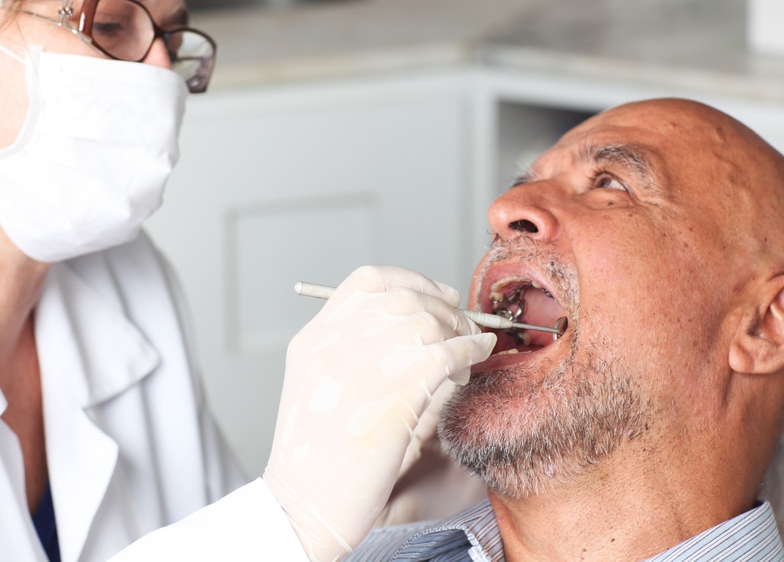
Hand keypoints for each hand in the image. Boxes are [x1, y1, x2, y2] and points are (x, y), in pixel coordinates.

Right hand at [263, 266, 495, 561]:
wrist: (304, 503)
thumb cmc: (315, 461)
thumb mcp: (319, 390)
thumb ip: (351, 356)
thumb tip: (413, 333)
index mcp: (314, 339)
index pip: (367, 282)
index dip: (408, 281)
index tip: (432, 293)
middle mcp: (337, 340)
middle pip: (403, 297)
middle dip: (440, 305)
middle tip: (460, 322)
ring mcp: (366, 359)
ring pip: (429, 319)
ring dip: (458, 328)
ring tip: (470, 345)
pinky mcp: (400, 385)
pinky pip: (450, 350)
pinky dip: (471, 348)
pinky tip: (479, 355)